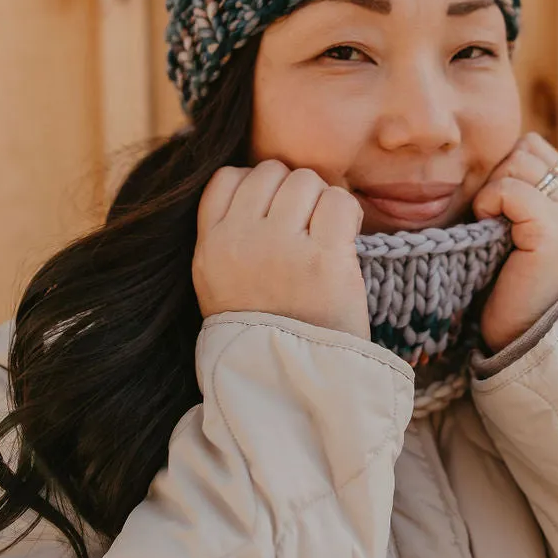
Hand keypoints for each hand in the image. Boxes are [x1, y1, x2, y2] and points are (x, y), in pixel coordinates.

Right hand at [193, 160, 369, 339]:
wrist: (291, 385)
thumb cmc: (266, 332)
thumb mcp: (221, 284)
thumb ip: (230, 236)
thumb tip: (262, 180)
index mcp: (209, 247)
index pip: (227, 178)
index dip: (258, 187)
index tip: (276, 216)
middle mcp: (239, 241)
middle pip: (271, 172)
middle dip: (294, 193)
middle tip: (306, 229)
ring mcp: (280, 248)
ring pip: (306, 181)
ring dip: (322, 203)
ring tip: (324, 238)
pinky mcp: (323, 259)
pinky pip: (339, 202)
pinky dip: (347, 214)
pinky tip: (345, 242)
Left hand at [473, 134, 557, 351]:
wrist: (520, 336)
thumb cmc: (504, 286)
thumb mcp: (510, 232)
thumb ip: (511, 197)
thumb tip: (482, 161)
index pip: (535, 147)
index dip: (506, 162)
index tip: (491, 198)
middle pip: (526, 149)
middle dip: (496, 173)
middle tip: (487, 212)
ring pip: (520, 162)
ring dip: (492, 186)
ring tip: (488, 220)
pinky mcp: (552, 232)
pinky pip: (513, 189)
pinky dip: (491, 202)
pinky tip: (486, 226)